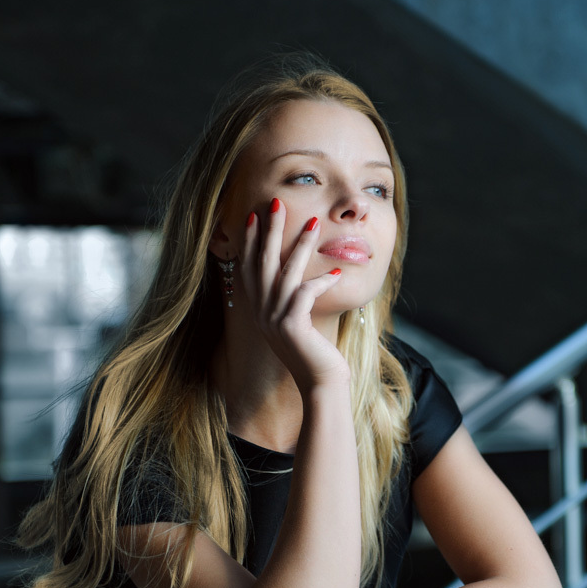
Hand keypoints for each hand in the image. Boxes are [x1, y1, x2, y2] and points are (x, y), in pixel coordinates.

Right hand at [241, 198, 349, 391]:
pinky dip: (322, 280)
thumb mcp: (296, 322)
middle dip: (270, 230)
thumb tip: (300, 278)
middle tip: (277, 203)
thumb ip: (292, 301)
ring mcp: (274, 320)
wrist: (320, 384)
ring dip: (300, 244)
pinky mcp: (292, 327)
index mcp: (259, 310)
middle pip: (263, 262)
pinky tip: (336, 272)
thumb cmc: (313, 353)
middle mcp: (261, 313)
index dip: (250, 241)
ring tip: (313, 222)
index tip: (254, 216)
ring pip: (286, 273)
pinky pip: (305, 293)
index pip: (249, 268)